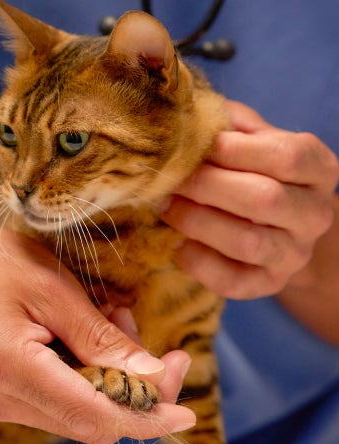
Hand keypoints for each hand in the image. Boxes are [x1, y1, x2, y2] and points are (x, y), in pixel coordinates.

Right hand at [0, 153, 194, 443]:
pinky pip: (57, 398)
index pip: (96, 416)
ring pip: (77, 411)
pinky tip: (89, 334)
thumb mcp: (51, 286)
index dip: (147, 417)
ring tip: (116, 320)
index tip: (186, 413)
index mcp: (7, 368)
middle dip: (135, 392)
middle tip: (157, 347)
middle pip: (91, 421)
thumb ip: (99, 337)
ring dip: (109, 377)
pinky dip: (86, 374)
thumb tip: (151, 376)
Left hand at [162, 100, 338, 298]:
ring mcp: (294, 255)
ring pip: (247, 242)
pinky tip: (177, 243)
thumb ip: (231, 125)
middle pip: (264, 199)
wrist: (275, 229)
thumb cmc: (255, 174)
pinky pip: (232, 281)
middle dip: (206, 187)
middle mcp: (315, 215)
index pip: (286, 156)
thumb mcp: (253, 142)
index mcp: (318, 169)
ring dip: (197, 222)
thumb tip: (190, 116)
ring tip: (166, 207)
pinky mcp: (269, 284)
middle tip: (169, 179)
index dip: (234, 150)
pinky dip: (198, 261)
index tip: (195, 146)